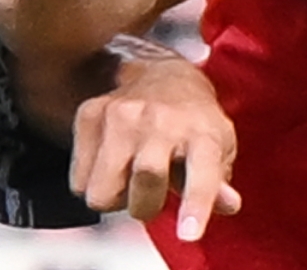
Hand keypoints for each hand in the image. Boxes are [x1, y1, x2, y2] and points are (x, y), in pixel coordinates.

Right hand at [71, 39, 241, 242]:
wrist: (161, 74)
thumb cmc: (192, 122)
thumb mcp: (218, 146)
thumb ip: (218, 181)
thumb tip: (228, 204)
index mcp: (201, 132)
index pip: (201, 171)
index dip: (196, 204)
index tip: (189, 233)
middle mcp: (161, 119)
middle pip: (145, 181)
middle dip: (146, 206)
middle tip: (152, 196)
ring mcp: (121, 114)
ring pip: (102, 192)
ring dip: (115, 198)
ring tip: (129, 179)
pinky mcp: (90, 114)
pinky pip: (79, 181)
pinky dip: (93, 183)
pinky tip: (112, 163)